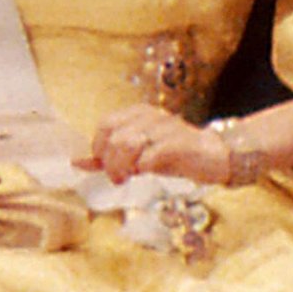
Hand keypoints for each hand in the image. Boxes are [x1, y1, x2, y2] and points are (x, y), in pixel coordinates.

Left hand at [85, 104, 232, 185]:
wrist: (215, 157)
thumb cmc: (175, 156)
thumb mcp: (138, 155)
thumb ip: (109, 157)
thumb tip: (77, 162)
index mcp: (139, 114)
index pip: (105, 125)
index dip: (100, 148)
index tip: (107, 166)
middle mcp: (151, 116)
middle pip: (114, 136)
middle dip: (110, 162)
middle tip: (118, 177)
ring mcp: (165, 128)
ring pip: (127, 144)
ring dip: (122, 166)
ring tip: (128, 178)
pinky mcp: (177, 144)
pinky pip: (149, 156)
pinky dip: (143, 168)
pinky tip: (146, 173)